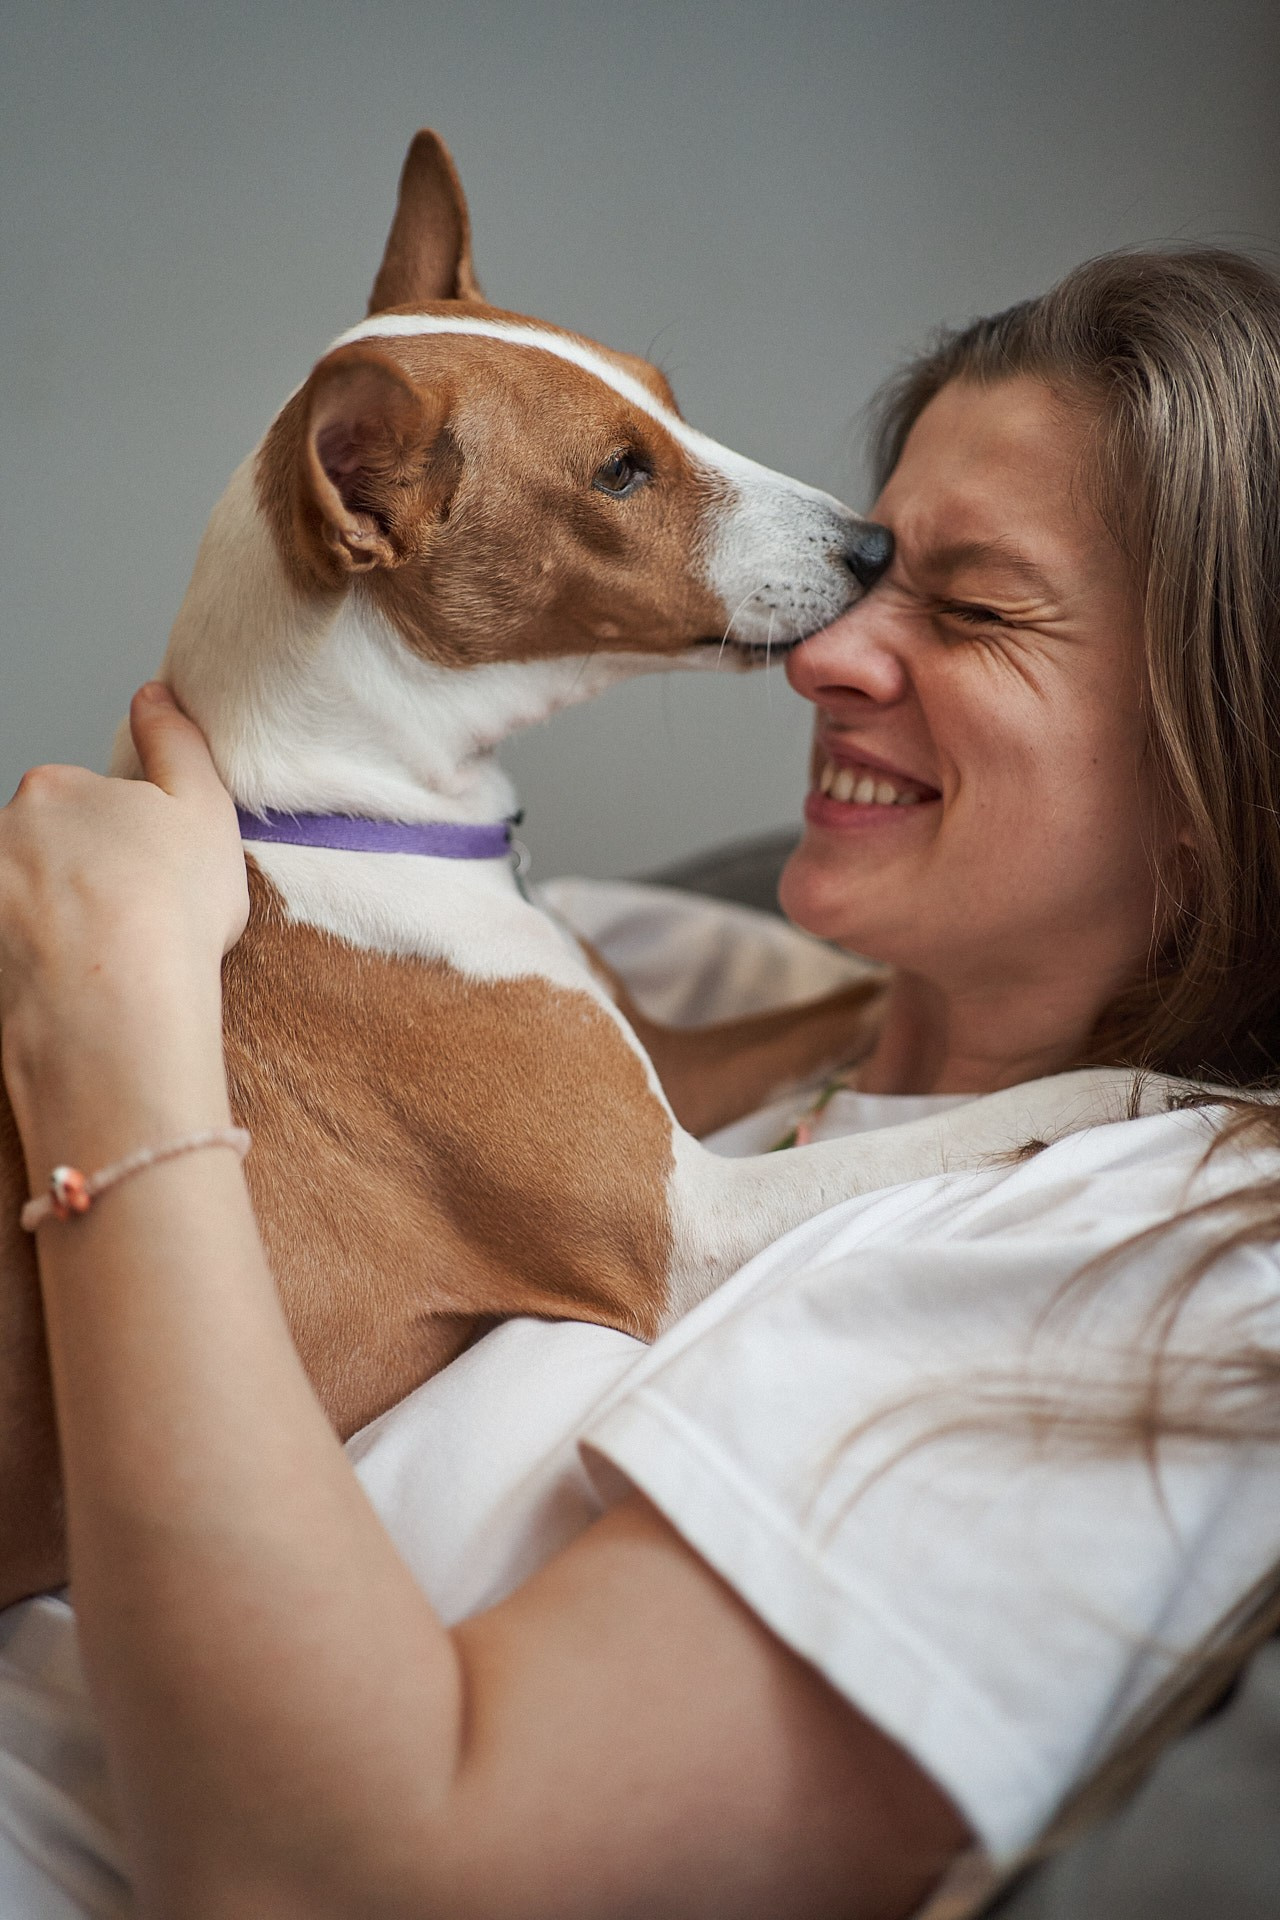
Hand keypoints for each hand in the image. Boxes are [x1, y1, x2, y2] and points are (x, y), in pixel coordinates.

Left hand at [0, 684, 248, 1032]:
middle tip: (129, 927)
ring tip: (102, 969)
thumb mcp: (205, 808)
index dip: (123, 844)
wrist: (114, 1009)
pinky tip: (69, 994)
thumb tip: (154, 696)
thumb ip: (177, 742)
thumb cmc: (167, 912)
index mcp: (54, 790)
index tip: (149, 882)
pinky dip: (31, 967)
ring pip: (20, 903)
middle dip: (76, 883)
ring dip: (50, 927)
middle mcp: (1, 833)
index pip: (83, 805)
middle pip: (41, 853)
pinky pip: (10, 955)